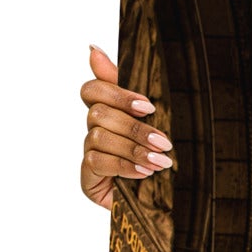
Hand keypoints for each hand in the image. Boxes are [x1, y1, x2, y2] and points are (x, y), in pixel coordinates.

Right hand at [79, 44, 173, 209]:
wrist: (162, 203)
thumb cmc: (157, 158)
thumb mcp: (153, 121)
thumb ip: (128, 88)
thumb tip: (93, 48)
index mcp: (109, 112)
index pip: (92, 90)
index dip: (116, 93)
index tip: (148, 106)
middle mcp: (94, 130)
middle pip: (98, 113)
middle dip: (134, 127)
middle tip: (164, 141)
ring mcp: (89, 153)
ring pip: (99, 137)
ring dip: (133, 148)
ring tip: (160, 162)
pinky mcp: (88, 177)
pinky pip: (97, 162)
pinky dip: (123, 165)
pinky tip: (143, 173)